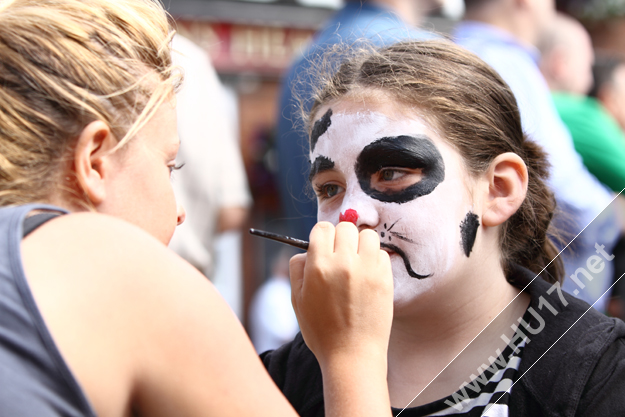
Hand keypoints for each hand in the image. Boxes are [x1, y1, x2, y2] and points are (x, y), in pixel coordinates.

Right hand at [289, 221, 393, 365]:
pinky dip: (375, 259)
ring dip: (361, 244)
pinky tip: (368, 275)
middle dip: (342, 238)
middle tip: (341, 255)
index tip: (325, 246)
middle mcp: (344, 263)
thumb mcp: (297, 300)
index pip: (323, 228)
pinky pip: (381, 253)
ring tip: (357, 261)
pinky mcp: (385, 278)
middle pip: (345, 227)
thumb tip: (306, 250)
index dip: (322, 236)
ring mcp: (367, 269)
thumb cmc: (321, 330)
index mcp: (318, 266)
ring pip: (367, 235)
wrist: (352, 355)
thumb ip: (297, 268)